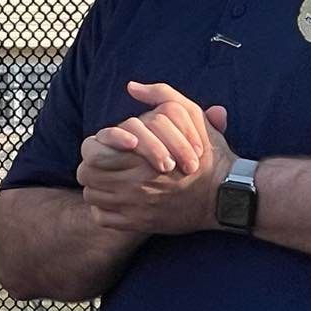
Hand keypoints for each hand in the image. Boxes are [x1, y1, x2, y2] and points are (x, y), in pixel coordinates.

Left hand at [77, 82, 234, 234]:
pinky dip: (104, 207)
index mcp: (140, 158)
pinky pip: (102, 216)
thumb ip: (161, 94)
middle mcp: (131, 186)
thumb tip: (132, 86)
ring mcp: (132, 207)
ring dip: (98, 184)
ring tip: (112, 176)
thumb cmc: (208, 153)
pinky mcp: (135, 224)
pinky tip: (118, 197)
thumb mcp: (190, 115)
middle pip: (87, 174)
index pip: (93, 153)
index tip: (113, 143)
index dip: (98, 145)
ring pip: (92, 195)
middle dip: (94, 164)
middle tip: (108, 159)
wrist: (223, 194)